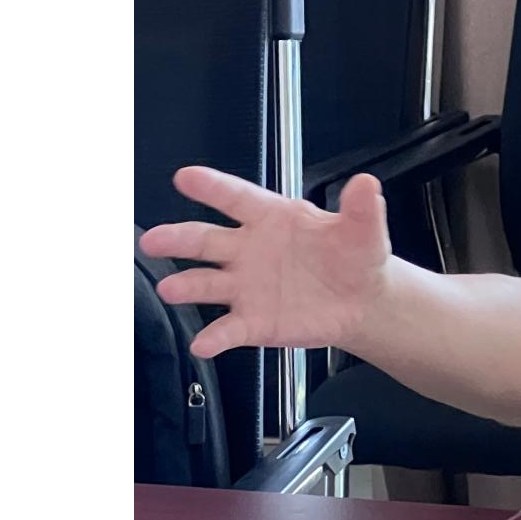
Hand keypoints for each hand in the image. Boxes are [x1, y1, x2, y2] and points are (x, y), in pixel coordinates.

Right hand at [138, 167, 392, 357]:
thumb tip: (366, 185)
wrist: (362, 301)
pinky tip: (205, 342)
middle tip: (154, 239)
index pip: (238, 198)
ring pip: (206, 284)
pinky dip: (215, 337)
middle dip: (178, 238)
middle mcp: (250, 250)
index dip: (212, 187)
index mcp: (274, 219)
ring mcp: (247, 286)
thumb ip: (361, 209)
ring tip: (170, 288)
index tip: (186, 177)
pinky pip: (227, 329)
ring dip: (187, 286)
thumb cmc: (355, 257)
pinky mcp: (252, 321)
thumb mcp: (364, 230)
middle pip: (206, 240)